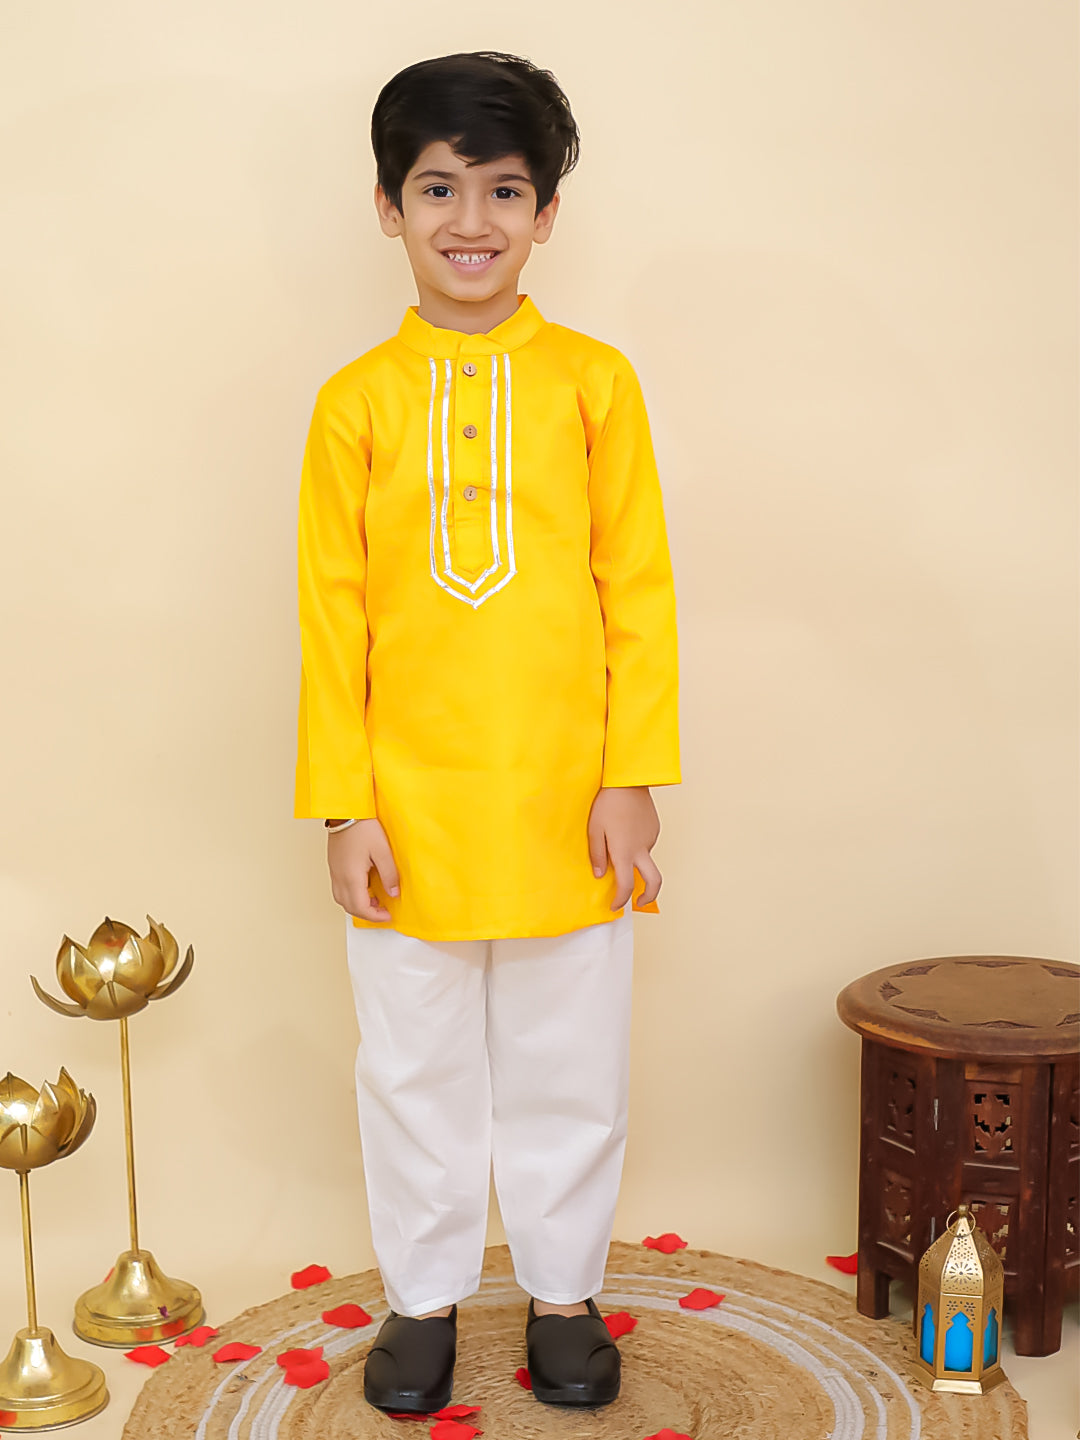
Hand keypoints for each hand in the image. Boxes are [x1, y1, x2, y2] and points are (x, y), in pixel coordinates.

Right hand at [327, 818, 399, 921]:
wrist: (346, 810)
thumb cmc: (363, 827)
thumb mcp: (383, 851)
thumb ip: (389, 874)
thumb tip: (393, 893)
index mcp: (351, 877)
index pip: (361, 907)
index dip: (375, 916)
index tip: (388, 915)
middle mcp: (340, 877)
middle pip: (349, 907)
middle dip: (366, 913)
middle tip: (382, 910)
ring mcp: (334, 871)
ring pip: (342, 899)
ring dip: (357, 904)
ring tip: (374, 900)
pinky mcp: (334, 865)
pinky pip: (340, 888)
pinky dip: (352, 894)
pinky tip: (364, 886)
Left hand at [587, 785, 661, 910]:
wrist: (628, 781)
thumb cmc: (607, 803)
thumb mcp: (594, 830)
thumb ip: (596, 855)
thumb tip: (599, 875)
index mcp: (625, 852)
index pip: (626, 886)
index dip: (620, 900)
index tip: (615, 906)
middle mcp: (641, 849)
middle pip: (654, 882)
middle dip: (649, 897)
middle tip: (637, 901)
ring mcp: (650, 839)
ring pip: (645, 858)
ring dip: (634, 860)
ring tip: (617, 840)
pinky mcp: (654, 828)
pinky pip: (646, 843)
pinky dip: (637, 845)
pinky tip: (625, 829)